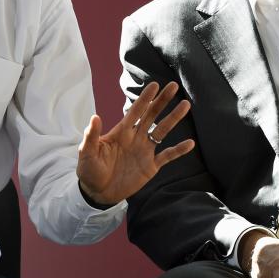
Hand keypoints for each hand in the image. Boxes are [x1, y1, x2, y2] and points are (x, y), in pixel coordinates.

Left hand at [77, 81, 193, 204]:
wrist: (98, 193)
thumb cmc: (89, 170)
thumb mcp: (87, 153)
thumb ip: (92, 136)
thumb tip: (95, 117)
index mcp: (121, 132)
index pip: (135, 111)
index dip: (145, 98)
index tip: (154, 85)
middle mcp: (135, 138)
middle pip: (152, 115)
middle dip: (162, 101)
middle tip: (173, 86)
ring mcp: (145, 151)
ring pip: (162, 131)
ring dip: (174, 118)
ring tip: (186, 105)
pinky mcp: (151, 166)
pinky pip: (167, 156)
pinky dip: (179, 150)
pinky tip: (190, 143)